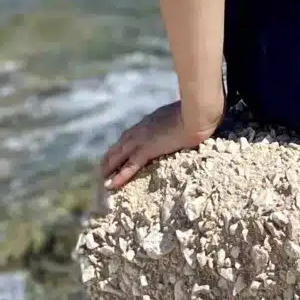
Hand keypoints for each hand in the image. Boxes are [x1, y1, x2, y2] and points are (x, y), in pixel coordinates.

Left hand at [100, 100, 219, 189]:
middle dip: (111, 156)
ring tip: (102, 178)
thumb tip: (181, 123)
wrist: (197, 116)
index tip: (118, 151)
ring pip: (119, 155)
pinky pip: (129, 166)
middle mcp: (141, 129)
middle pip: (120, 144)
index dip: (123, 144)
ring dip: (109, 167)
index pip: (131, 134)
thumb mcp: (182, 115)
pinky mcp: (146, 149)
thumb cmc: (195, 114)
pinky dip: (119, 176)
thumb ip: (176, 120)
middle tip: (103, 167)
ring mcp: (142, 139)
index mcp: (150, 121)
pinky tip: (110, 185)